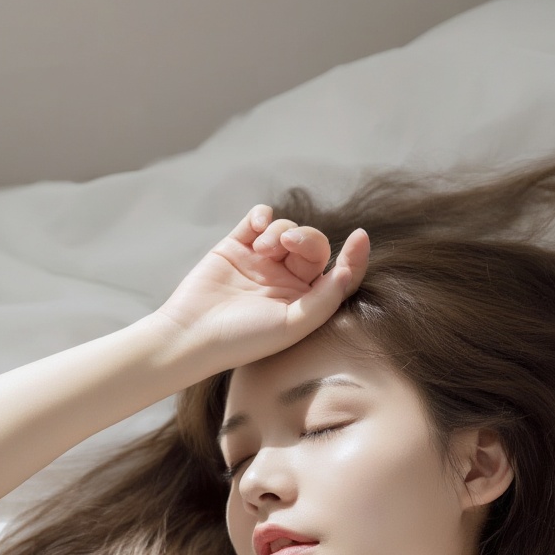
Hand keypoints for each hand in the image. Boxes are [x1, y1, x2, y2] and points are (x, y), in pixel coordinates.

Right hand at [153, 204, 369, 375]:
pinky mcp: (237, 246)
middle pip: (313, 245)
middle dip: (306, 238)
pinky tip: (257, 227)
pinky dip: (263, 215)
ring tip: (262, 250)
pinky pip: (259, 218)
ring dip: (280, 231)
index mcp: (305, 303)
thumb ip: (325, 299)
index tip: (361, 237)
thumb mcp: (293, 325)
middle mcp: (286, 281)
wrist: (192, 334)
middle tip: (287, 245)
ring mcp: (261, 262)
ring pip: (287, 228)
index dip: (354, 255)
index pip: (339, 273)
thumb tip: (348, 270)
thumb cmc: (244, 339)